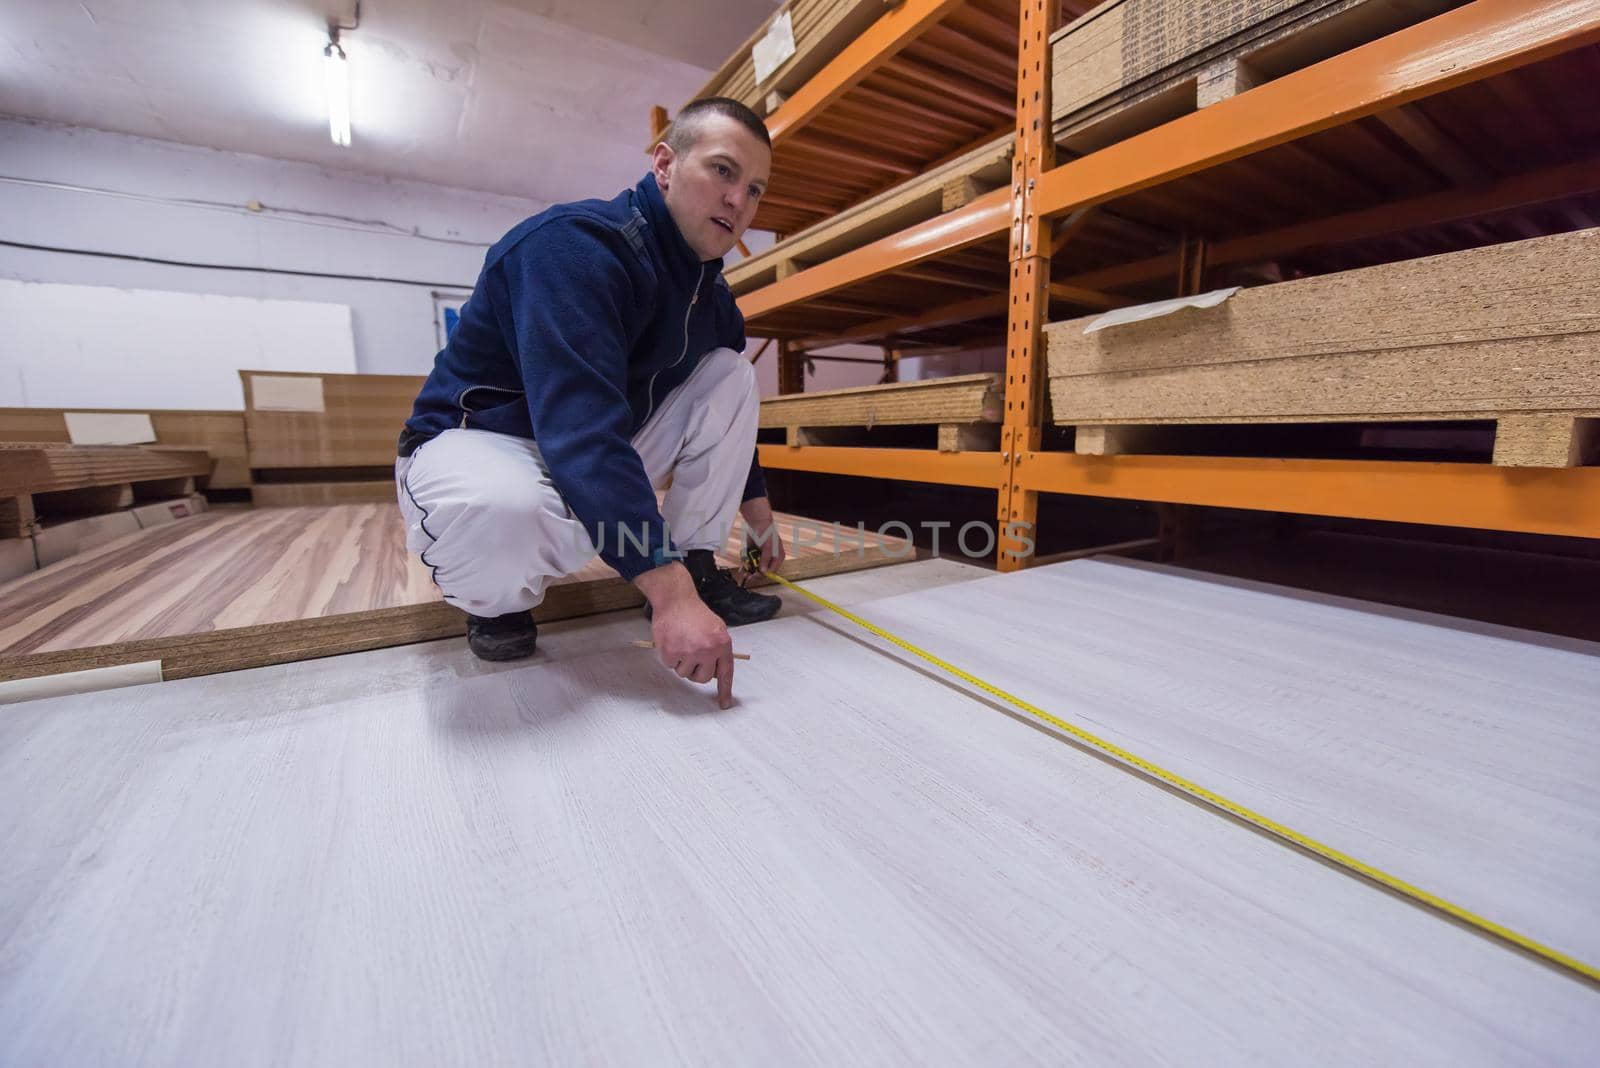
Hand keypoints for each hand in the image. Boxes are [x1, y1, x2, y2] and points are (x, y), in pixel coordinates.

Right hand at [634, 562, 735, 708]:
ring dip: (681, 663)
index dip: (725, 690)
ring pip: (684, 674)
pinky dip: (669, 656)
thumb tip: (715, 671)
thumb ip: (718, 649)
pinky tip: (671, 641)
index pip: (726, 673)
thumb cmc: (695, 613)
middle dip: (696, 671)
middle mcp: (708, 650)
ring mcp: (689, 652)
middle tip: (691, 656)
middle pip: (702, 678)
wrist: (676, 599)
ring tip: (681, 642)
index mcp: (722, 644)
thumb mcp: (716, 628)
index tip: (724, 704)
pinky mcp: (672, 652)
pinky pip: (671, 666)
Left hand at [739, 496, 784, 576]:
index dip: (764, 575)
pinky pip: (750, 564)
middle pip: (763, 572)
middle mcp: (770, 560)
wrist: (758, 524)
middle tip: (748, 576)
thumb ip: (766, 559)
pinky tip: (742, 569)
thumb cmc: (767, 534)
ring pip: (755, 569)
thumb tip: (763, 571)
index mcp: (777, 558)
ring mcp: (761, 558)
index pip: (772, 571)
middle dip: (755, 575)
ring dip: (749, 572)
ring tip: (744, 574)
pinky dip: (746, 567)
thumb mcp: (768, 547)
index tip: (756, 575)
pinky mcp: (754, 556)